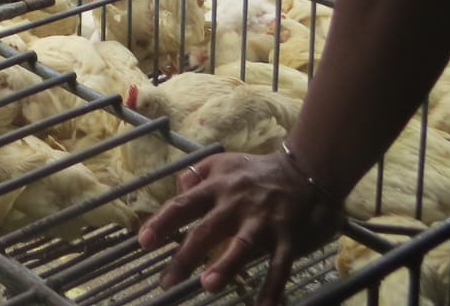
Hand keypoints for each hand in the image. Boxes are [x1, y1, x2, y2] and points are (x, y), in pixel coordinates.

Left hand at [138, 151, 343, 303]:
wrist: (305, 170)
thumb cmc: (255, 171)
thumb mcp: (222, 163)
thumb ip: (196, 176)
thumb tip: (178, 192)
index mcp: (217, 187)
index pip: (183, 205)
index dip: (162, 222)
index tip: (144, 241)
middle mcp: (236, 204)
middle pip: (206, 231)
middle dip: (185, 257)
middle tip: (166, 282)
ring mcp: (263, 222)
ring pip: (242, 246)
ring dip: (225, 266)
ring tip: (208, 285)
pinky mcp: (288, 238)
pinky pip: (280, 265)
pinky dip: (273, 288)